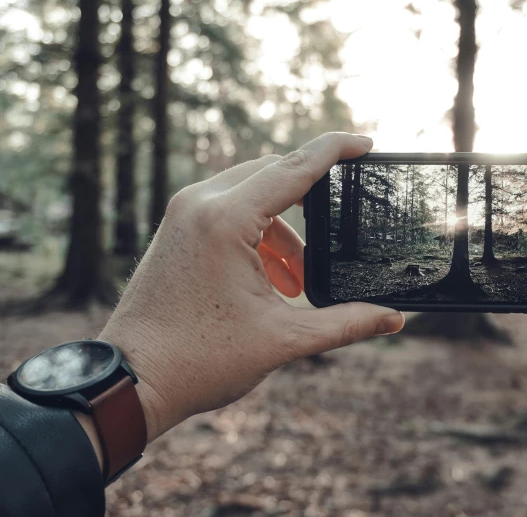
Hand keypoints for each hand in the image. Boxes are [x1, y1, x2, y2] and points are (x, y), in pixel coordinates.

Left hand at [99, 132, 404, 441]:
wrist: (131, 383)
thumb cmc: (200, 360)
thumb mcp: (283, 340)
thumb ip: (346, 323)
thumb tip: (395, 319)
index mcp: (226, 219)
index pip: (295, 167)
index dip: (336, 150)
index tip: (366, 143)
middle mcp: (200, 203)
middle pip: (273, 173)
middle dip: (312, 198)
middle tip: (344, 218)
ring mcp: (184, 214)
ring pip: (252, 195)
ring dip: (284, 229)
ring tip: (300, 280)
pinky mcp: (177, 230)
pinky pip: (230, 213)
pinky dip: (259, 236)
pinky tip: (272, 280)